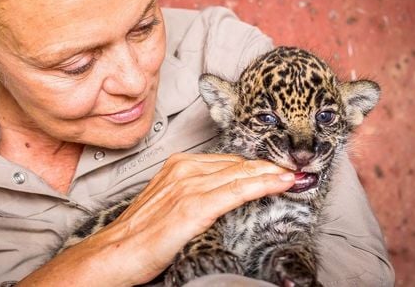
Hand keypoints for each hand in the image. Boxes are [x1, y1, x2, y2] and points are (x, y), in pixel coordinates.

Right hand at [19, 153, 293, 286]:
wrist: (116, 253)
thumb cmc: (140, 233)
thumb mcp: (171, 203)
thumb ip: (196, 194)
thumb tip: (223, 195)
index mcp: (179, 166)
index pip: (230, 162)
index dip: (258, 165)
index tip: (280, 168)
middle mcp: (185, 170)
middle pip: (239, 164)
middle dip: (271, 166)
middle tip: (298, 168)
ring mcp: (189, 186)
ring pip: (241, 175)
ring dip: (273, 173)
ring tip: (299, 174)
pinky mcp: (193, 207)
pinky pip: (236, 192)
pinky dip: (262, 185)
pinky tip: (281, 183)